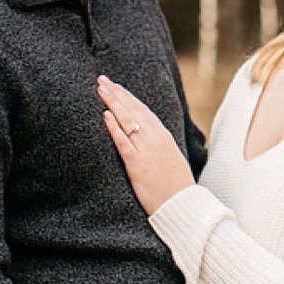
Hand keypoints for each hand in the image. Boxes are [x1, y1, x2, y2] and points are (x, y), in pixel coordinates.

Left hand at [98, 75, 194, 214]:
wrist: (183, 205)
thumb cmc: (175, 186)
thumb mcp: (169, 159)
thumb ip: (157, 146)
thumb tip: (144, 140)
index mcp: (163, 135)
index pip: (143, 110)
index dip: (127, 97)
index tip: (116, 86)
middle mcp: (155, 138)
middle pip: (133, 109)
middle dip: (116, 93)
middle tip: (102, 79)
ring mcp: (146, 149)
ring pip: (127, 119)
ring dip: (112, 102)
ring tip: (100, 89)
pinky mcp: (137, 163)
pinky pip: (123, 141)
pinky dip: (113, 126)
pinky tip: (104, 115)